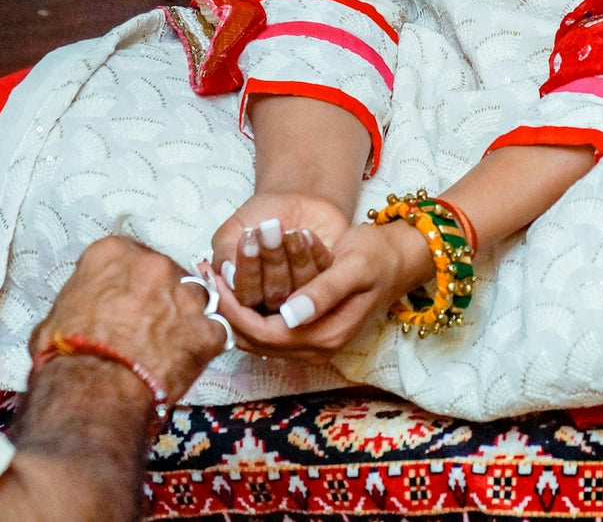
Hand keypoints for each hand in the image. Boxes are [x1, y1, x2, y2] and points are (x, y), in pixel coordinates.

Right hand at [30, 236, 225, 404]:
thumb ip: (79, 300)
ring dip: (187, 317)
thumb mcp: (56, 316)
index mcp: (113, 253)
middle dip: (162, 296)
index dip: (131, 283)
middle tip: (149, 326)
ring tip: (172, 344)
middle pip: (167, 273)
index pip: (130, 256)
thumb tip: (79, 313)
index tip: (126, 302)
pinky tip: (188, 362)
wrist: (91, 392)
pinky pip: (215, 331)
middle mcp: (154, 264)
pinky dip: (205, 345)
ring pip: (197, 296)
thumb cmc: (65, 356)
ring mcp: (184, 294)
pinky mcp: (205, 329)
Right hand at [211, 194, 341, 311]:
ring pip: (300, 287)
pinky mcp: (330, 283)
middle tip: (270, 227)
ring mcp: (304, 295)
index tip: (248, 239)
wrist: (292, 200)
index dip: (247, 270)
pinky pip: (325, 276)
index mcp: (246, 296)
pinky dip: (313, 251)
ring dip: (293, 254)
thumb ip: (225, 252)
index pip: (245, 296)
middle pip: (273, 295)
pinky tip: (305, 233)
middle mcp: (275, 303)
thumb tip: (226, 277)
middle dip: (272, 258)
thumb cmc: (260, 217)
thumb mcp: (234, 229)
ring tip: (288, 228)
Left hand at [215, 219, 432, 362]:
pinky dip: (247, 308)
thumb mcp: (352, 266)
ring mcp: (312, 342)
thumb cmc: (376, 255)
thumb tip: (290, 314)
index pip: (265, 333)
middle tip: (204, 275)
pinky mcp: (308, 330)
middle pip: (256, 341)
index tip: (214, 278)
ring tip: (212, 277)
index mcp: (326, 335)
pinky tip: (235, 283)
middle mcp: (317, 346)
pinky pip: (268, 327)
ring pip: (258, 337)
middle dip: (227, 310)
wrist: (398, 258)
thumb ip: (323, 292)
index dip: (235, 310)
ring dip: (234, 309)